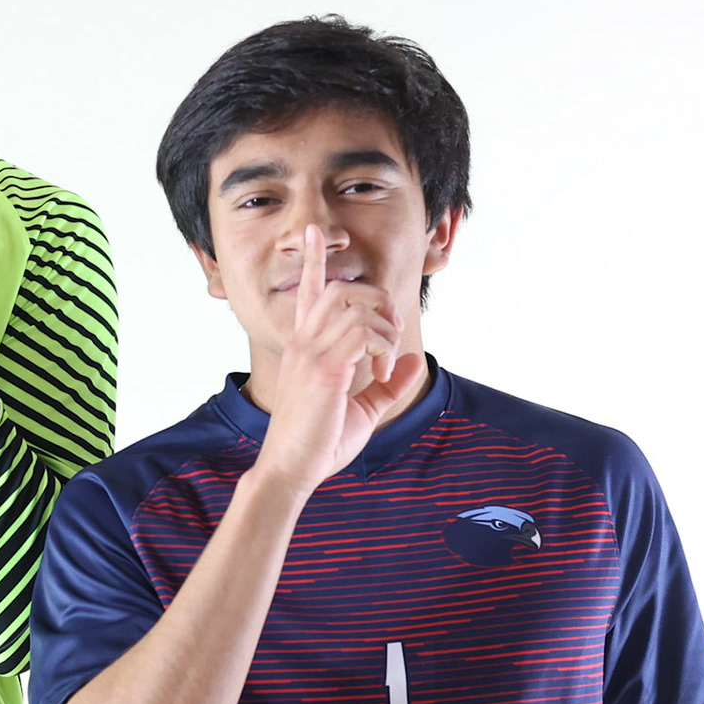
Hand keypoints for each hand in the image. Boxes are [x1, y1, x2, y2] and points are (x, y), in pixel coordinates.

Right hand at [254, 225, 425, 495]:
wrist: (291, 470)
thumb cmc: (319, 441)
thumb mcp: (363, 408)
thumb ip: (388, 381)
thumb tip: (412, 358)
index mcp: (304, 347)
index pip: (308, 292)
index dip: (313, 259)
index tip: (316, 233)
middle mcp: (303, 343)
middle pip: (340, 289)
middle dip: (375, 299)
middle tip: (392, 331)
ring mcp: (310, 354)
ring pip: (353, 306)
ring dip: (382, 326)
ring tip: (384, 358)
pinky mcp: (323, 370)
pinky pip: (362, 333)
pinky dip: (381, 346)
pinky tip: (380, 369)